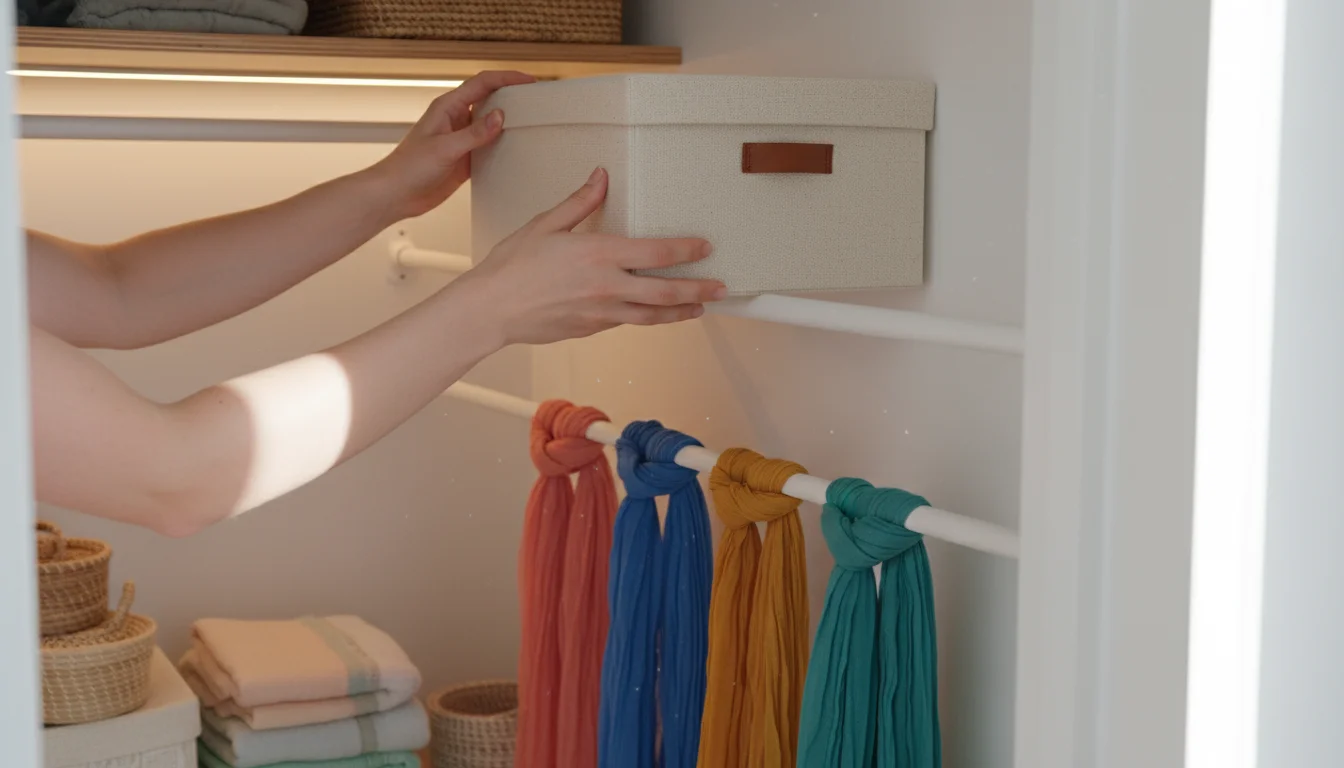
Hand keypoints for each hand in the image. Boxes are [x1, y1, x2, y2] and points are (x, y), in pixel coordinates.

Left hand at [368, 70, 535, 219]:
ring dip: (508, 122)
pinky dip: (502, 146)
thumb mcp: (445, 148)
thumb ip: (474, 133)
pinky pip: (488, 147)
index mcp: (447, 107)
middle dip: (510, 96)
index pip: (482, 84)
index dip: (506, 78)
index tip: (528, 81)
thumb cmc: (408, 167)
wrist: (396, 195)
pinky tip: (515, 150)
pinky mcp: (464, 158)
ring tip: (530, 123)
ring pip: (490, 124)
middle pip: (488, 100)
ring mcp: (461, 139)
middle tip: (534, 100)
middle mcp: (455, 119)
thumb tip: (501, 117)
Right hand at [456, 167, 727, 344]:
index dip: (687, 250)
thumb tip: (601, 178)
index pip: (657, 251)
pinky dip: (647, 318)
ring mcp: (602, 313)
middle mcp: (607, 286)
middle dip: (697, 289)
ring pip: (652, 315)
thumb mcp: (546, 224)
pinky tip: (654, 314)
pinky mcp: (592, 329)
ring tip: (700, 308)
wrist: (491, 309)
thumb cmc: (512, 267)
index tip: (705, 248)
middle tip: (720, 287)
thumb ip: (580, 203)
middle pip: (665, 291)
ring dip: (679, 311)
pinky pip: (627, 323)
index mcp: (599, 254)